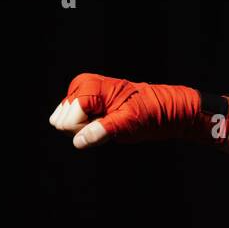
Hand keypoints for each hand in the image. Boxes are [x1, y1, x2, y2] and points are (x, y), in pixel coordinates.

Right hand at [48, 73, 228, 148]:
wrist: (166, 107)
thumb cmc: (151, 111)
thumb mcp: (129, 123)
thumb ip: (102, 131)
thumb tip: (79, 142)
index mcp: (89, 86)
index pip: (67, 119)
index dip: (86, 129)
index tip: (108, 124)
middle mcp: (81, 87)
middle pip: (62, 122)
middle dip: (85, 128)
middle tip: (111, 123)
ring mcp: (82, 95)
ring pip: (65, 124)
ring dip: (88, 128)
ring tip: (111, 121)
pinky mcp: (86, 104)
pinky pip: (73, 124)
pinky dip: (90, 127)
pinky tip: (107, 121)